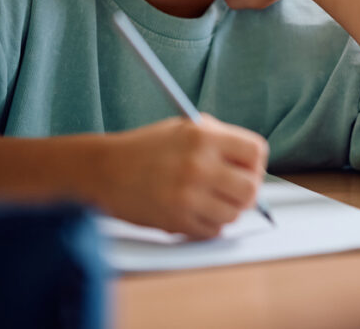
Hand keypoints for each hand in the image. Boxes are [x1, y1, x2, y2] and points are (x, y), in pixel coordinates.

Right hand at [100, 115, 268, 238]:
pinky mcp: (177, 221)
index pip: (256, 152)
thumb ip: (219, 140)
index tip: (246, 168)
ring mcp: (188, 196)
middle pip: (251, 188)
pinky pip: (213, 231)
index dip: (255, 162)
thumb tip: (254, 163)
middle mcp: (199, 165)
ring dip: (226, 210)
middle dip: (246, 191)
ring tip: (209, 200)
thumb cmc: (146, 148)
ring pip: (234, 214)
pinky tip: (194, 211)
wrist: (104, 170)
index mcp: (203, 136)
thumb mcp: (184, 128)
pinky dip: (209, 225)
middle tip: (233, 190)